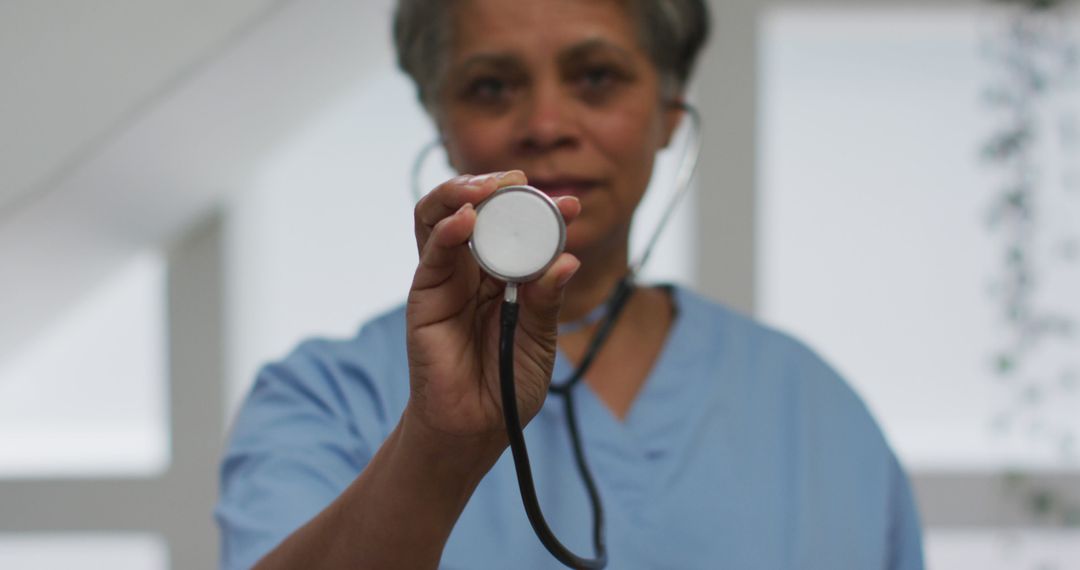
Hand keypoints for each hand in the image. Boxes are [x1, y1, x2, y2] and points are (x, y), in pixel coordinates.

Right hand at [404, 171, 580, 456]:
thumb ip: (546, 302)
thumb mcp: (540, 341)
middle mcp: (474, 269)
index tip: (571, 205)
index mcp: (507, 276)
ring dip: (463, 192)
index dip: (544, 212)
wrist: (474, 428)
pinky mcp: (424, 295)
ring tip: (488, 188)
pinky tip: (467, 219)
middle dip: (497, 189)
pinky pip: (431, 252)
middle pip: (478, 210)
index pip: (522, 230)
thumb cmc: (508, 386)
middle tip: (521, 183)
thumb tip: (568, 261)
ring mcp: (447, 277)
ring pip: (443, 217)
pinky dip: (447, 228)